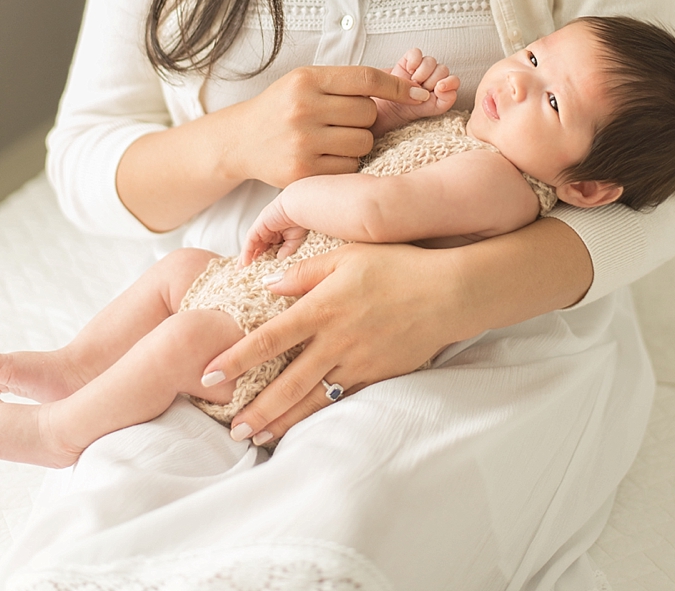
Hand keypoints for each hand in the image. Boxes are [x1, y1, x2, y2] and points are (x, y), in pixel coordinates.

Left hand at [201, 242, 461, 445]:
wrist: (448, 293)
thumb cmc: (397, 266)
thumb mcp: (347, 255)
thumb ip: (304, 272)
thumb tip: (266, 286)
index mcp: (322, 307)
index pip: (269, 337)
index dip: (236, 357)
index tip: (208, 373)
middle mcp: (336, 340)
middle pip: (286, 382)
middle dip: (255, 407)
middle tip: (230, 428)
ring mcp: (358, 362)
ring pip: (312, 399)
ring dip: (281, 420)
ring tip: (255, 436)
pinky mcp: (377, 375)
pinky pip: (341, 400)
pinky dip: (317, 416)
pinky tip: (299, 426)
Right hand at [224, 65, 429, 188]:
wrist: (241, 140)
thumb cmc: (282, 107)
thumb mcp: (307, 81)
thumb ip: (349, 81)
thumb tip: (405, 81)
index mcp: (307, 79)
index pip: (367, 79)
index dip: (399, 86)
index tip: (420, 93)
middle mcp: (303, 107)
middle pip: (369, 113)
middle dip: (367, 118)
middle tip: (346, 121)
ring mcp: (302, 141)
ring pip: (363, 142)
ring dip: (358, 142)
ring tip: (334, 139)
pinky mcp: (301, 171)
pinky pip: (349, 168)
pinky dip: (346, 164)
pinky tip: (327, 157)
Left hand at [242, 194, 308, 263]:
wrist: (299, 208)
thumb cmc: (300, 221)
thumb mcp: (294, 240)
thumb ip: (286, 250)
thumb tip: (279, 259)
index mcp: (278, 234)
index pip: (267, 248)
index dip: (263, 259)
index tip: (259, 270)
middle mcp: (269, 231)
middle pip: (257, 247)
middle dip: (251, 259)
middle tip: (245, 272)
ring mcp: (263, 228)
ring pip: (251, 244)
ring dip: (246, 256)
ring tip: (241, 269)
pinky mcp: (259, 226)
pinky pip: (250, 240)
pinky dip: (247, 251)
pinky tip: (245, 261)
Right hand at [371, 48, 459, 136]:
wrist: (391, 107)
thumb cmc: (413, 108)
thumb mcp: (434, 109)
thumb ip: (446, 100)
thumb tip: (444, 87)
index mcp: (444, 86)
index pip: (454, 80)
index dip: (448, 83)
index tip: (438, 89)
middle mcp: (435, 74)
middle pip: (443, 69)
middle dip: (431, 82)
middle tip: (420, 91)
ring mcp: (422, 66)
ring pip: (431, 61)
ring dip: (422, 74)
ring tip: (412, 83)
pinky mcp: (410, 59)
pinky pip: (417, 53)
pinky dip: (414, 61)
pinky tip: (409, 71)